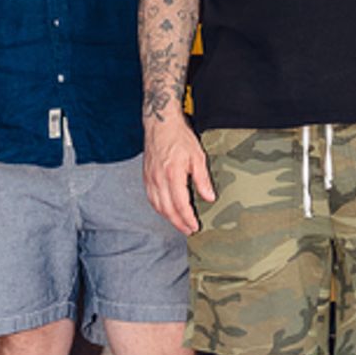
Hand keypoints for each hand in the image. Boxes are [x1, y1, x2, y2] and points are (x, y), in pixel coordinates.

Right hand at [143, 119, 213, 235]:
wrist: (160, 124)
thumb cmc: (179, 137)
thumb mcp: (197, 156)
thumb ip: (202, 179)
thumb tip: (209, 197)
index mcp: (173, 175)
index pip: (180, 204)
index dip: (187, 218)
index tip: (194, 226)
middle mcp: (159, 179)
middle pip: (167, 210)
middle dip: (178, 223)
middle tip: (188, 230)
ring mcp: (150, 178)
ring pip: (157, 206)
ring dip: (168, 218)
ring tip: (179, 224)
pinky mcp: (146, 176)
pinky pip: (151, 198)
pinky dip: (159, 208)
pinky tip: (166, 211)